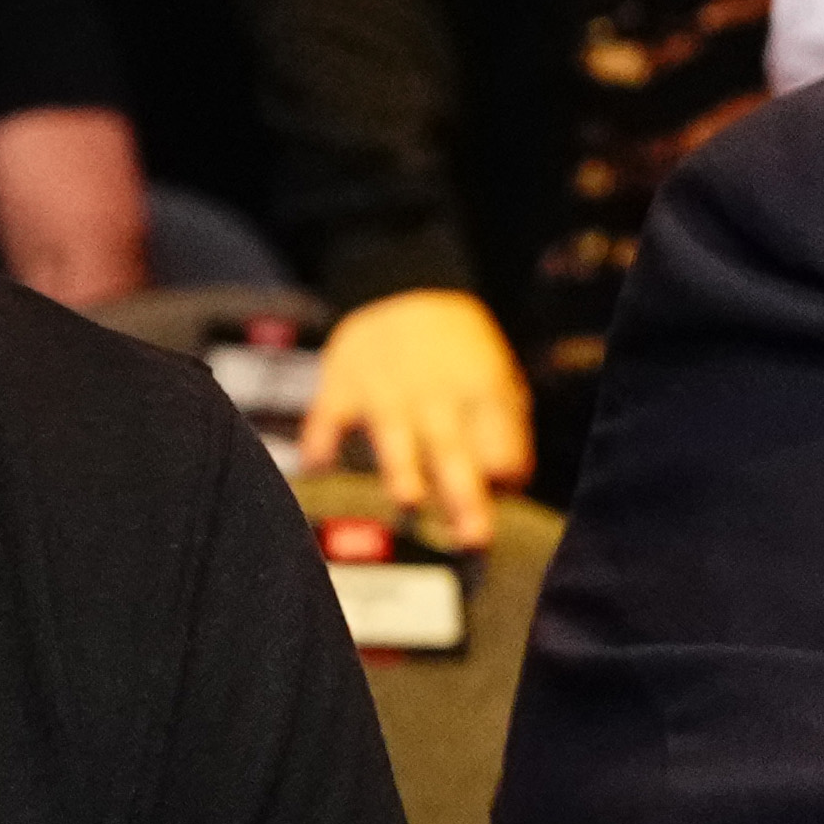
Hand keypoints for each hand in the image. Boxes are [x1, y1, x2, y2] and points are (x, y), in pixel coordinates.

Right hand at [296, 289, 533, 550]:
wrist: (402, 285)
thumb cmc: (456, 356)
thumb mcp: (494, 380)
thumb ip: (502, 433)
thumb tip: (507, 487)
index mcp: (482, 393)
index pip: (500, 442)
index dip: (506, 471)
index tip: (503, 498)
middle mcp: (436, 394)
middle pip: (453, 449)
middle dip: (463, 494)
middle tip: (474, 538)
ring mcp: (385, 390)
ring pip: (395, 434)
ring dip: (401, 466)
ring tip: (408, 500)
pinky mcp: (341, 386)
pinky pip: (327, 416)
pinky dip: (320, 438)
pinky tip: (317, 466)